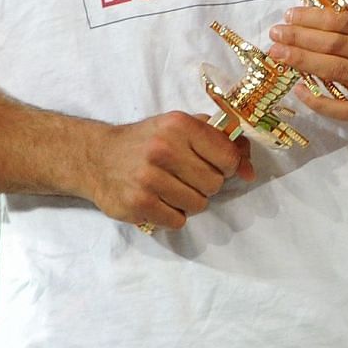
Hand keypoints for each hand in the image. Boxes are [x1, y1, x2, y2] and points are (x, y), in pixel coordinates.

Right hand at [85, 111, 254, 229]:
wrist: (97, 157)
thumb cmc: (148, 141)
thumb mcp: (182, 128)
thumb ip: (221, 142)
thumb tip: (250, 171)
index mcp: (179, 125)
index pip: (228, 156)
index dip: (228, 166)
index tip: (216, 165)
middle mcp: (163, 149)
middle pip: (214, 184)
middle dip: (207, 185)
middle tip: (188, 177)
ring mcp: (148, 178)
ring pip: (198, 205)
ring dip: (189, 201)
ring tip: (171, 188)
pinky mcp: (136, 204)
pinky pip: (177, 221)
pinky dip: (172, 216)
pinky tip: (158, 201)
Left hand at [270, 0, 347, 124]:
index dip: (316, 16)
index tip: (290, 14)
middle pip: (339, 45)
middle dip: (303, 37)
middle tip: (277, 33)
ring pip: (338, 70)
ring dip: (304, 61)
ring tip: (278, 53)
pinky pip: (343, 108)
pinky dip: (318, 99)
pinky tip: (298, 89)